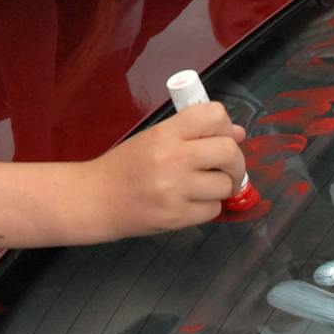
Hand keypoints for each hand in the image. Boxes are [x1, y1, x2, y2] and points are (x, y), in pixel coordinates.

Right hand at [92, 101, 244, 236]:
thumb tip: (237, 134)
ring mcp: (176, 191)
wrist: (96, 199)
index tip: (220, 136)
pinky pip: (213, 210)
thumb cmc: (125, 165)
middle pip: (228, 151)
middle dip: (235, 161)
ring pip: (225, 185)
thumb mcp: (154, 138)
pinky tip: (190, 202)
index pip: (212, 115)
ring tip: (202, 186)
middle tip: (225, 167)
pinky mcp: (177, 217)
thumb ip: (193, 134)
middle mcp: (173, 159)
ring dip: (221, 186)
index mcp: (165, 134)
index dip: (224, 125)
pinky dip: (208, 206)